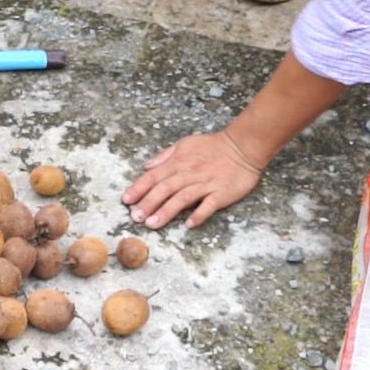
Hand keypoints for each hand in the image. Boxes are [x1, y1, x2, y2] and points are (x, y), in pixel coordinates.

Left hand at [121, 130, 263, 229]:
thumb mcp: (185, 144)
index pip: (154, 176)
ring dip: (166, 211)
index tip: (126, 200)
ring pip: (182, 198)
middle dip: (148, 203)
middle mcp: (189, 173)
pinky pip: (209, 205)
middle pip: (165, 189)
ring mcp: (206, 184)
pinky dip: (199, 214)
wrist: (243, 147)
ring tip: (152, 224)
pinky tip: (189, 225)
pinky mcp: (221, 193)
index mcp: (179, 162)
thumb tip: (146, 167)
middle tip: (135, 217)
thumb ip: (165, 156)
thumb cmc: (212, 146)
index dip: (139, 188)